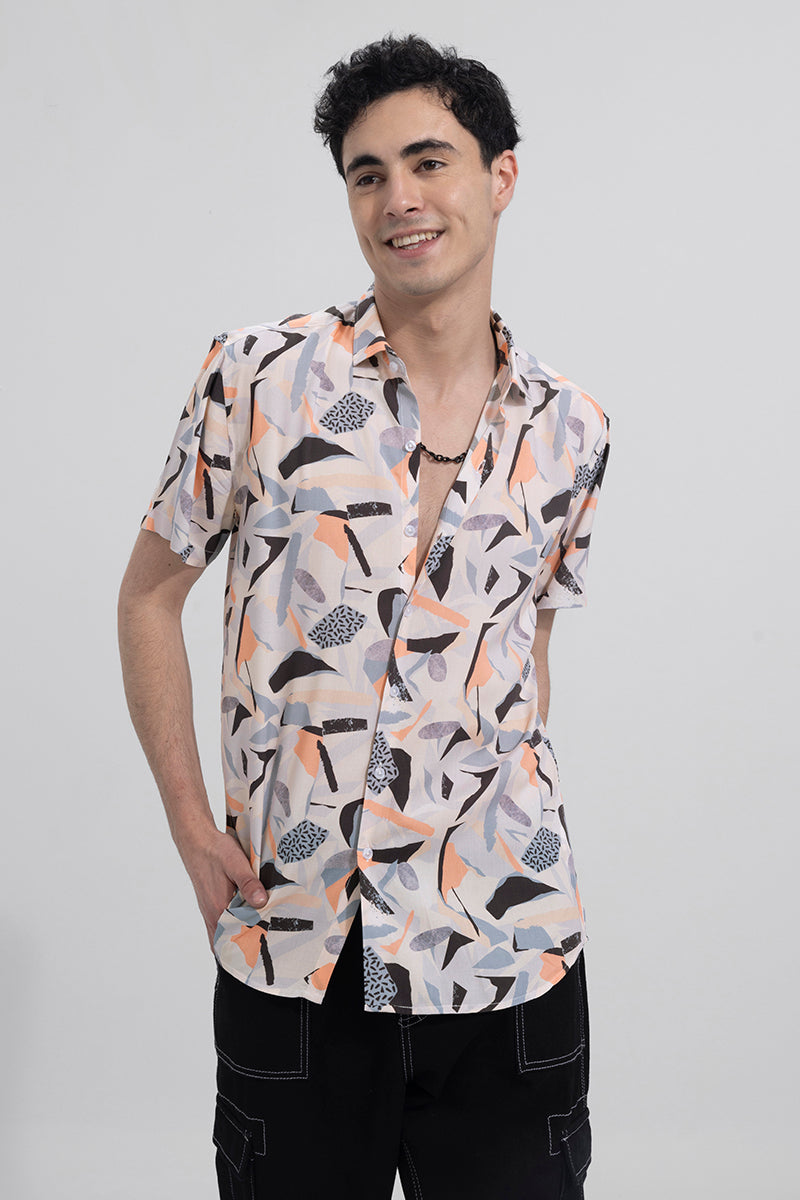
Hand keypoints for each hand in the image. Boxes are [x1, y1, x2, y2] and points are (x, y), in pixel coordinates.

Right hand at [178, 827, 267, 948]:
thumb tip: (261, 902)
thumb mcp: (236, 863)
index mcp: (219, 908)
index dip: (249, 946)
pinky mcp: (208, 904)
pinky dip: (229, 929)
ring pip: (222, 934)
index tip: (266, 948)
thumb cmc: (215, 851)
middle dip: (245, 945)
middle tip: (266, 945)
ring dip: (237, 937)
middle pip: (228, 941)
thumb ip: (248, 883)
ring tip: (258, 937)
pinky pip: (218, 925)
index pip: (235, 939)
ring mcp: (208, 910)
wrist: (196, 840)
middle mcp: (211, 914)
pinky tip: (243, 923)